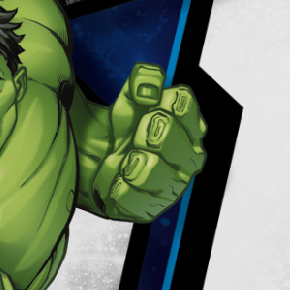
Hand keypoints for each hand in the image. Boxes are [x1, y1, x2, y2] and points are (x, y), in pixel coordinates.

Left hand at [81, 67, 207, 218]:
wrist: (98, 163)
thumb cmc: (121, 133)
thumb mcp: (128, 99)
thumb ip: (142, 81)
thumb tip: (149, 87)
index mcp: (190, 127)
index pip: (182, 102)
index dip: (158, 101)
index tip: (147, 108)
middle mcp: (189, 157)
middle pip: (167, 131)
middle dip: (142, 129)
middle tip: (134, 136)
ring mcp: (173, 186)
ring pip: (151, 165)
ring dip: (129, 158)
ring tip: (125, 159)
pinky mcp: (150, 209)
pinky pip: (129, 194)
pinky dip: (115, 183)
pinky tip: (117, 178)